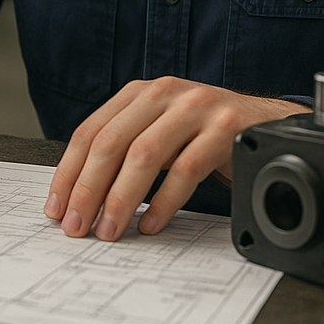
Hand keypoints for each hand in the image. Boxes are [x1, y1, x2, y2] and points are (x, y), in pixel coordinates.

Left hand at [43, 78, 306, 240]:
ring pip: (145, 154)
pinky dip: (164, 202)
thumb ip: (126, 149)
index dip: (69, 172)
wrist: (268, 123)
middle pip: (112, 142)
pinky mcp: (226, 127)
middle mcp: (164, 92)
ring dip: (121, 199)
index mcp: (140, 93)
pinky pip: (186, 169)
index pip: (91, 131)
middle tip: (77, 227)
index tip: (56, 208)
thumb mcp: (160, 132)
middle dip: (88, 189)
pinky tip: (150, 223)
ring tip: (110, 231)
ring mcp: (196, 107)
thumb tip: (78, 197)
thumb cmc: (206, 134)